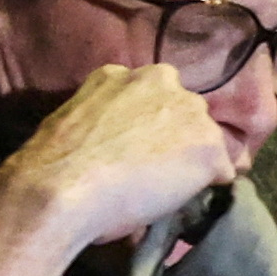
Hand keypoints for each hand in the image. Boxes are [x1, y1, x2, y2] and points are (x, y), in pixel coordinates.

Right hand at [0, 62, 246, 249]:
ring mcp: (189, 112)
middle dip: (175, 136)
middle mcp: (161, 80)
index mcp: (121, 73)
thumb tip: (113, 148)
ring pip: (206, 138)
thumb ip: (104, 122)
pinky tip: (187, 202)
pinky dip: (210, 187)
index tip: (137, 148)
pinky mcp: (208, 147)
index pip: (151, 96)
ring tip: (172, 190)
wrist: (61, 187)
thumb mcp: (77, 123)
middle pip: (184, 110)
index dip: (147, 126)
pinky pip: (223, 171)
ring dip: (193, 160)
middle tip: (155, 170)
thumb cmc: (53, 164)